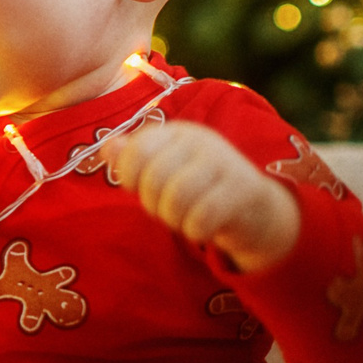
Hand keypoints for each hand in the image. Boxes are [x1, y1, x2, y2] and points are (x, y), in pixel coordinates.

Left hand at [112, 121, 301, 273]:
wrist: (254, 211)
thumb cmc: (197, 191)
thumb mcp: (162, 171)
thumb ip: (133, 159)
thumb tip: (108, 148)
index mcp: (178, 132)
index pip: (137, 150)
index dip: (130, 177)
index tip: (139, 188)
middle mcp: (202, 140)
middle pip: (154, 177)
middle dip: (153, 203)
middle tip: (165, 209)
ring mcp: (226, 162)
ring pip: (177, 198)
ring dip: (174, 218)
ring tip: (183, 218)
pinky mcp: (244, 189)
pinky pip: (202, 217)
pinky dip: (195, 230)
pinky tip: (201, 229)